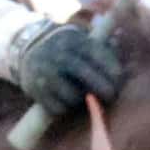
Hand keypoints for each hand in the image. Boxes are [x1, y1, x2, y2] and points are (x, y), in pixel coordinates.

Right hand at [10, 18, 124, 115]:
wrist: (28, 49)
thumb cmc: (69, 49)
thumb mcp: (83, 41)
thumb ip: (104, 48)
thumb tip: (122, 52)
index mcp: (74, 40)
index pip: (96, 53)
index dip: (111, 68)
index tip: (118, 78)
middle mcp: (57, 54)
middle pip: (84, 72)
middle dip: (102, 87)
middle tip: (111, 96)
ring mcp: (44, 71)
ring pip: (72, 95)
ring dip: (83, 100)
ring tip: (85, 97)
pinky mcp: (34, 88)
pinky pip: (57, 107)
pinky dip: (66, 108)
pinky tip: (67, 101)